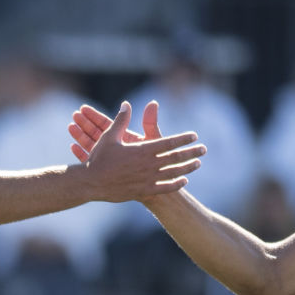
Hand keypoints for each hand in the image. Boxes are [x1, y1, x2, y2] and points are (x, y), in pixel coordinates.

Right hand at [76, 100, 203, 202]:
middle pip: (176, 157)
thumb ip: (121, 120)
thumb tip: (126, 104)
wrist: (91, 183)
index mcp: (142, 150)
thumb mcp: (109, 136)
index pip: (169, 142)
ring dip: (188, 168)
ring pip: (173, 173)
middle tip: (204, 149)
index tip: (194, 135)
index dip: (183, 138)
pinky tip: (184, 181)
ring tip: (198, 164)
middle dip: (192, 152)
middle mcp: (148, 165)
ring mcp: (147, 180)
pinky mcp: (143, 191)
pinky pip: (164, 189)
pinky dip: (175, 184)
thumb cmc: (99, 159)